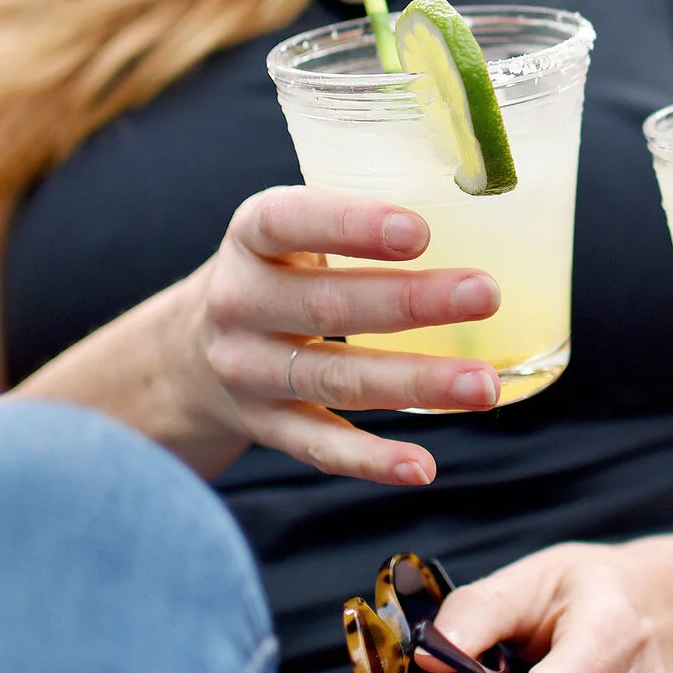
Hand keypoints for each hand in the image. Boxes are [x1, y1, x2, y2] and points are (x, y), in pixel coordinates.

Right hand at [179, 185, 503, 485]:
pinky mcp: (265, 426)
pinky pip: (320, 446)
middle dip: (413, 303)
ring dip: (415, 384)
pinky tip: (423, 466)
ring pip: (336, 380)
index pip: (291, 221)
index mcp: (251, 238)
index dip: (352, 225)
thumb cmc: (277, 271)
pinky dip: (372, 460)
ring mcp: (249, 371)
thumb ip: (356, 221)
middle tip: (486, 295)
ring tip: (483, 385)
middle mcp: (240, 304)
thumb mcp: (291, 230)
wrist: (187, 350)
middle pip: (328, 306)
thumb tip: (477, 206)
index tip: (420, 231)